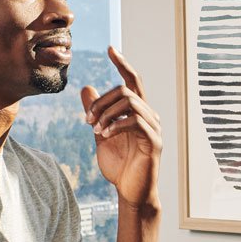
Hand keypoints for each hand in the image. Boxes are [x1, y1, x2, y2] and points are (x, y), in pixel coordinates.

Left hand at [81, 47, 162, 209]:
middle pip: (126, 90)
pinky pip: (134, 122)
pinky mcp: (154, 142)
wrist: (130, 192)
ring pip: (129, 103)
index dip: (122, 64)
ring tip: (95, 129)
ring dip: (106, 113)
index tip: (110, 49)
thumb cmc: (119, 166)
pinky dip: (115, 125)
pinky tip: (104, 134)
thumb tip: (86, 87)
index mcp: (138, 112)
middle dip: (102, 101)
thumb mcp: (101, 134)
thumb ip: (96, 112)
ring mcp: (154, 128)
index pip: (133, 81)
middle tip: (87, 119)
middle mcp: (149, 116)